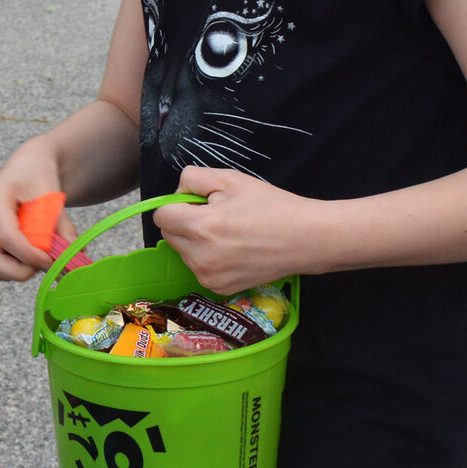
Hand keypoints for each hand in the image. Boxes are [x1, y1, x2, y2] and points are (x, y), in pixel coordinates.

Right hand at [0, 156, 73, 281]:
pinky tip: (24, 252)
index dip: (30, 255)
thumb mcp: (53, 199)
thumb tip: (71, 260)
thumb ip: (62, 230)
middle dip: (21, 270)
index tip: (51, 260)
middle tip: (44, 262)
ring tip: (36, 253)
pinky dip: (10, 269)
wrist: (27, 168)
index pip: (6, 237)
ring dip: (16, 271)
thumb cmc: (39, 178)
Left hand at [155, 166, 323, 294]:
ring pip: (183, 252)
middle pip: (169, 235)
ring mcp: (210, 277)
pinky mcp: (220, 288)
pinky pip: (199, 268)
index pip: (161, 216)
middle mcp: (201, 257)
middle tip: (216, 215)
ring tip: (228, 232)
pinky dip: (208, 258)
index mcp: (202, 228)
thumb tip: (177, 193)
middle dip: (184, 222)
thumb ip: (193, 179)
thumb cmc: (270, 206)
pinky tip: (233, 249)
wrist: (306, 239)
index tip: (198, 202)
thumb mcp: (230, 179)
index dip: (176, 205)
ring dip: (195, 241)